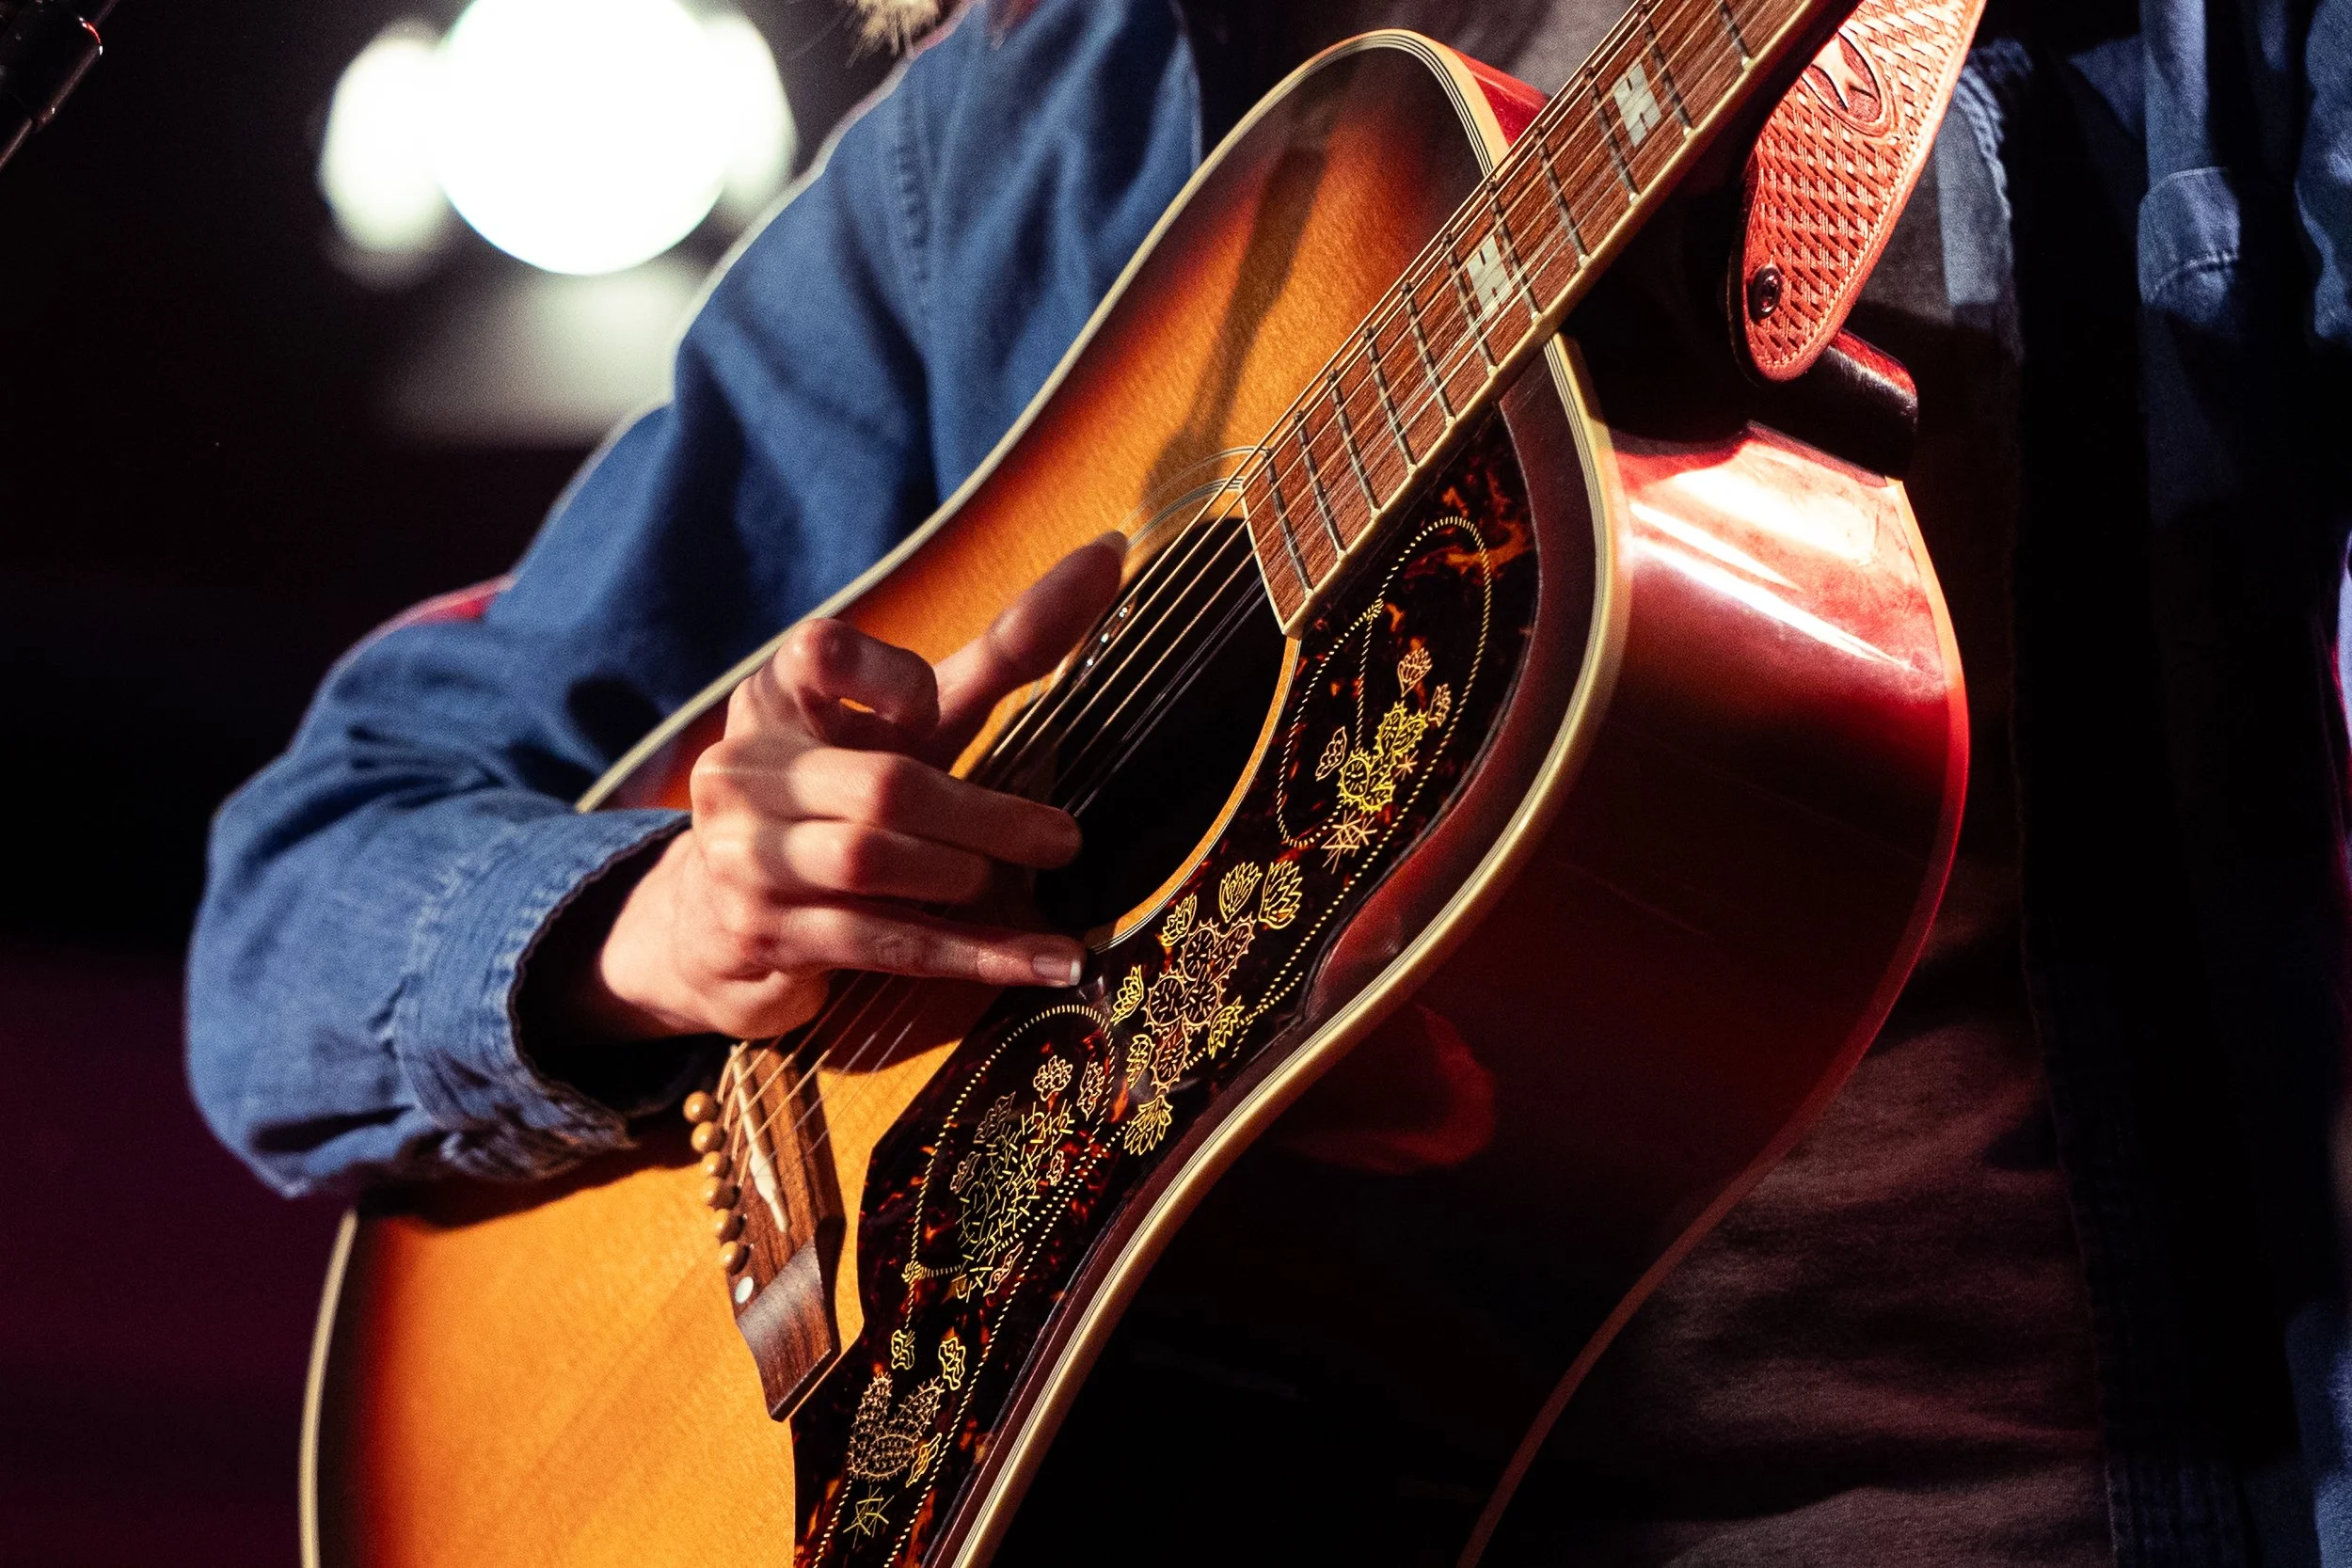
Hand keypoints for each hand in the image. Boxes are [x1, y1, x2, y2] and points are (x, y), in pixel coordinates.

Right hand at [574, 534, 1125, 1041]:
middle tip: (1064, 837)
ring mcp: (746, 858)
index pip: (819, 654)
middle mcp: (747, 771)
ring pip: (873, 863)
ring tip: (1032, 881)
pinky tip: (1051, 961)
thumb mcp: (910, 721)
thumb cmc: (843, 788)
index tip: (931, 701)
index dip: (882, 673)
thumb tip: (1113, 555)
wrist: (715, 915)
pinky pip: (885, 945)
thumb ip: (1004, 649)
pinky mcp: (766, 936)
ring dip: (969, 876)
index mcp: (780, 698)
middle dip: (983, 814)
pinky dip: (978, 953)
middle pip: (882, 785)